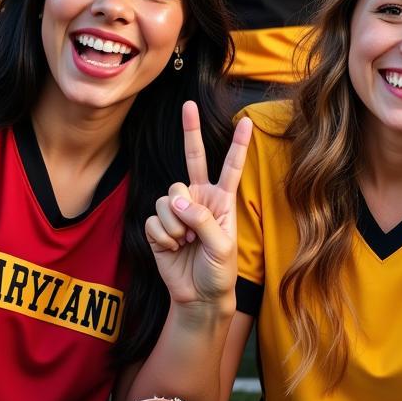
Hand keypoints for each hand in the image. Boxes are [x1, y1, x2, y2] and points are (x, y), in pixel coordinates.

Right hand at [145, 104, 251, 308]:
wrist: (200, 296)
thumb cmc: (219, 271)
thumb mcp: (222, 246)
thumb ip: (203, 220)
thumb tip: (176, 201)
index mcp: (222, 200)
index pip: (231, 167)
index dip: (238, 144)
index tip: (247, 121)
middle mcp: (199, 198)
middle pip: (192, 158)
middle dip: (190, 130)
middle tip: (188, 104)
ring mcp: (178, 210)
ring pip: (168, 196)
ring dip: (176, 224)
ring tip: (187, 242)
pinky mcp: (159, 225)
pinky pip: (155, 220)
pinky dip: (164, 236)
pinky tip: (174, 248)